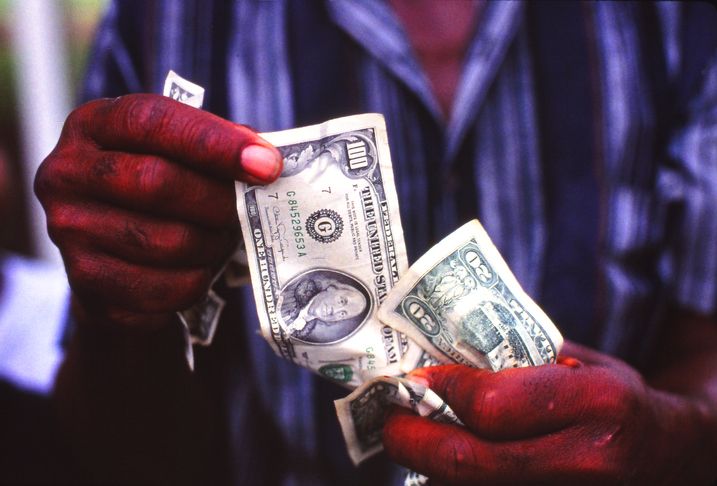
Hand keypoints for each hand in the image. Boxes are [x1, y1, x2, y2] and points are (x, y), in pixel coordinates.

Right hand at [35, 94, 281, 329]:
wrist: (114, 259)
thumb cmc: (157, 193)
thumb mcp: (176, 154)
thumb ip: (217, 146)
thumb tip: (266, 161)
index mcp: (92, 125)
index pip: (152, 121)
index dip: (215, 142)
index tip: (267, 164)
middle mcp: (66, 173)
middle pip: (156, 182)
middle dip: (219, 199)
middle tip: (254, 208)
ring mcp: (69, 229)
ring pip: (167, 241)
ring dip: (214, 243)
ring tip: (226, 237)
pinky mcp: (87, 281)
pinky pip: (166, 287)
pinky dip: (199, 280)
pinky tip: (203, 268)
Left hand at [384, 341, 715, 484]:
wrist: (664, 455)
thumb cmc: (615, 399)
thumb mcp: (580, 362)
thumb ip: (515, 361)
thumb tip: (437, 358)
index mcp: (597, 404)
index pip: (490, 405)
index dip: (439, 389)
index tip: (414, 377)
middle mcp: (583, 461)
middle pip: (466, 462)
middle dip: (410, 437)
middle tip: (389, 417)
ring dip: (425, 462)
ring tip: (412, 433)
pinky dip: (450, 480)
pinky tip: (442, 458)